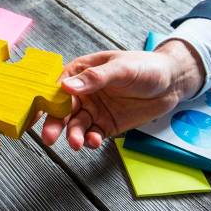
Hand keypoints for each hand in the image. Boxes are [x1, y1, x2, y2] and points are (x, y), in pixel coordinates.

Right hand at [41, 40, 205, 149]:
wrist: (172, 82)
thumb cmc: (145, 67)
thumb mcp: (121, 68)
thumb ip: (95, 78)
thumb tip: (67, 86)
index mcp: (80, 73)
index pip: (58, 88)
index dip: (46, 101)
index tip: (38, 115)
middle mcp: (83, 93)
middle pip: (62, 110)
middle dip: (55, 125)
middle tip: (49, 137)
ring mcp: (93, 110)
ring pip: (76, 126)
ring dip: (74, 135)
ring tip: (77, 143)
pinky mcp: (106, 125)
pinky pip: (93, 135)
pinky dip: (91, 140)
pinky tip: (94, 142)